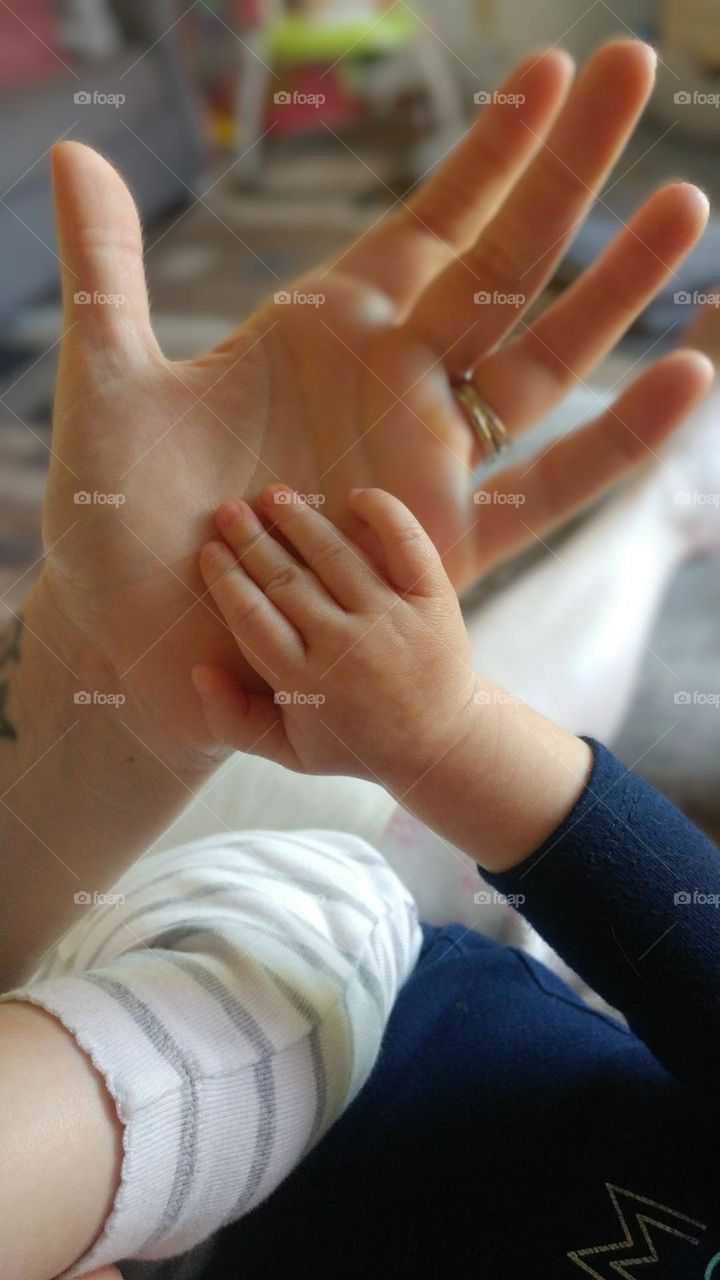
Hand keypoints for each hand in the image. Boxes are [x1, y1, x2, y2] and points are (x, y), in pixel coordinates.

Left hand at [36, 40, 711, 772]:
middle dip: (572, 170)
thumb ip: (106, 271)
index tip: (549, 66)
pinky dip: (617, 438)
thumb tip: (77, 150)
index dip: (488, 148)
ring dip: (615, 288)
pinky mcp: (443, 543)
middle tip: (636, 69)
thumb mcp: (108, 386)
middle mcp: (392, 386)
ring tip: (687, 208)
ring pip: (544, 359)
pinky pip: (549, 486)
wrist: (139, 636)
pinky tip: (687, 378)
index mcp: (325, 332)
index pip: (427, 221)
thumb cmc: (115, 519)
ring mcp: (426, 460)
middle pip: (505, 262)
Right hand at [193, 485, 476, 786]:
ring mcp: (392, 620)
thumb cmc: (354, 740)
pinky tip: (354, 497)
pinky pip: (407, 544)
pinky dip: (383, 514)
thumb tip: (198, 669)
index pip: (252, 617)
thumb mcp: (290, 750)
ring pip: (336, 556)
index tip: (209, 550)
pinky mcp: (432, 601)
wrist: (439, 742)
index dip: (225, 579)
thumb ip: (235, 719)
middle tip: (229, 510)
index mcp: (307, 683)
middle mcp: (348, 647)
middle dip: (252, 540)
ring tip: (273, 495)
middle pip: (287, 580)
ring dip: (300, 520)